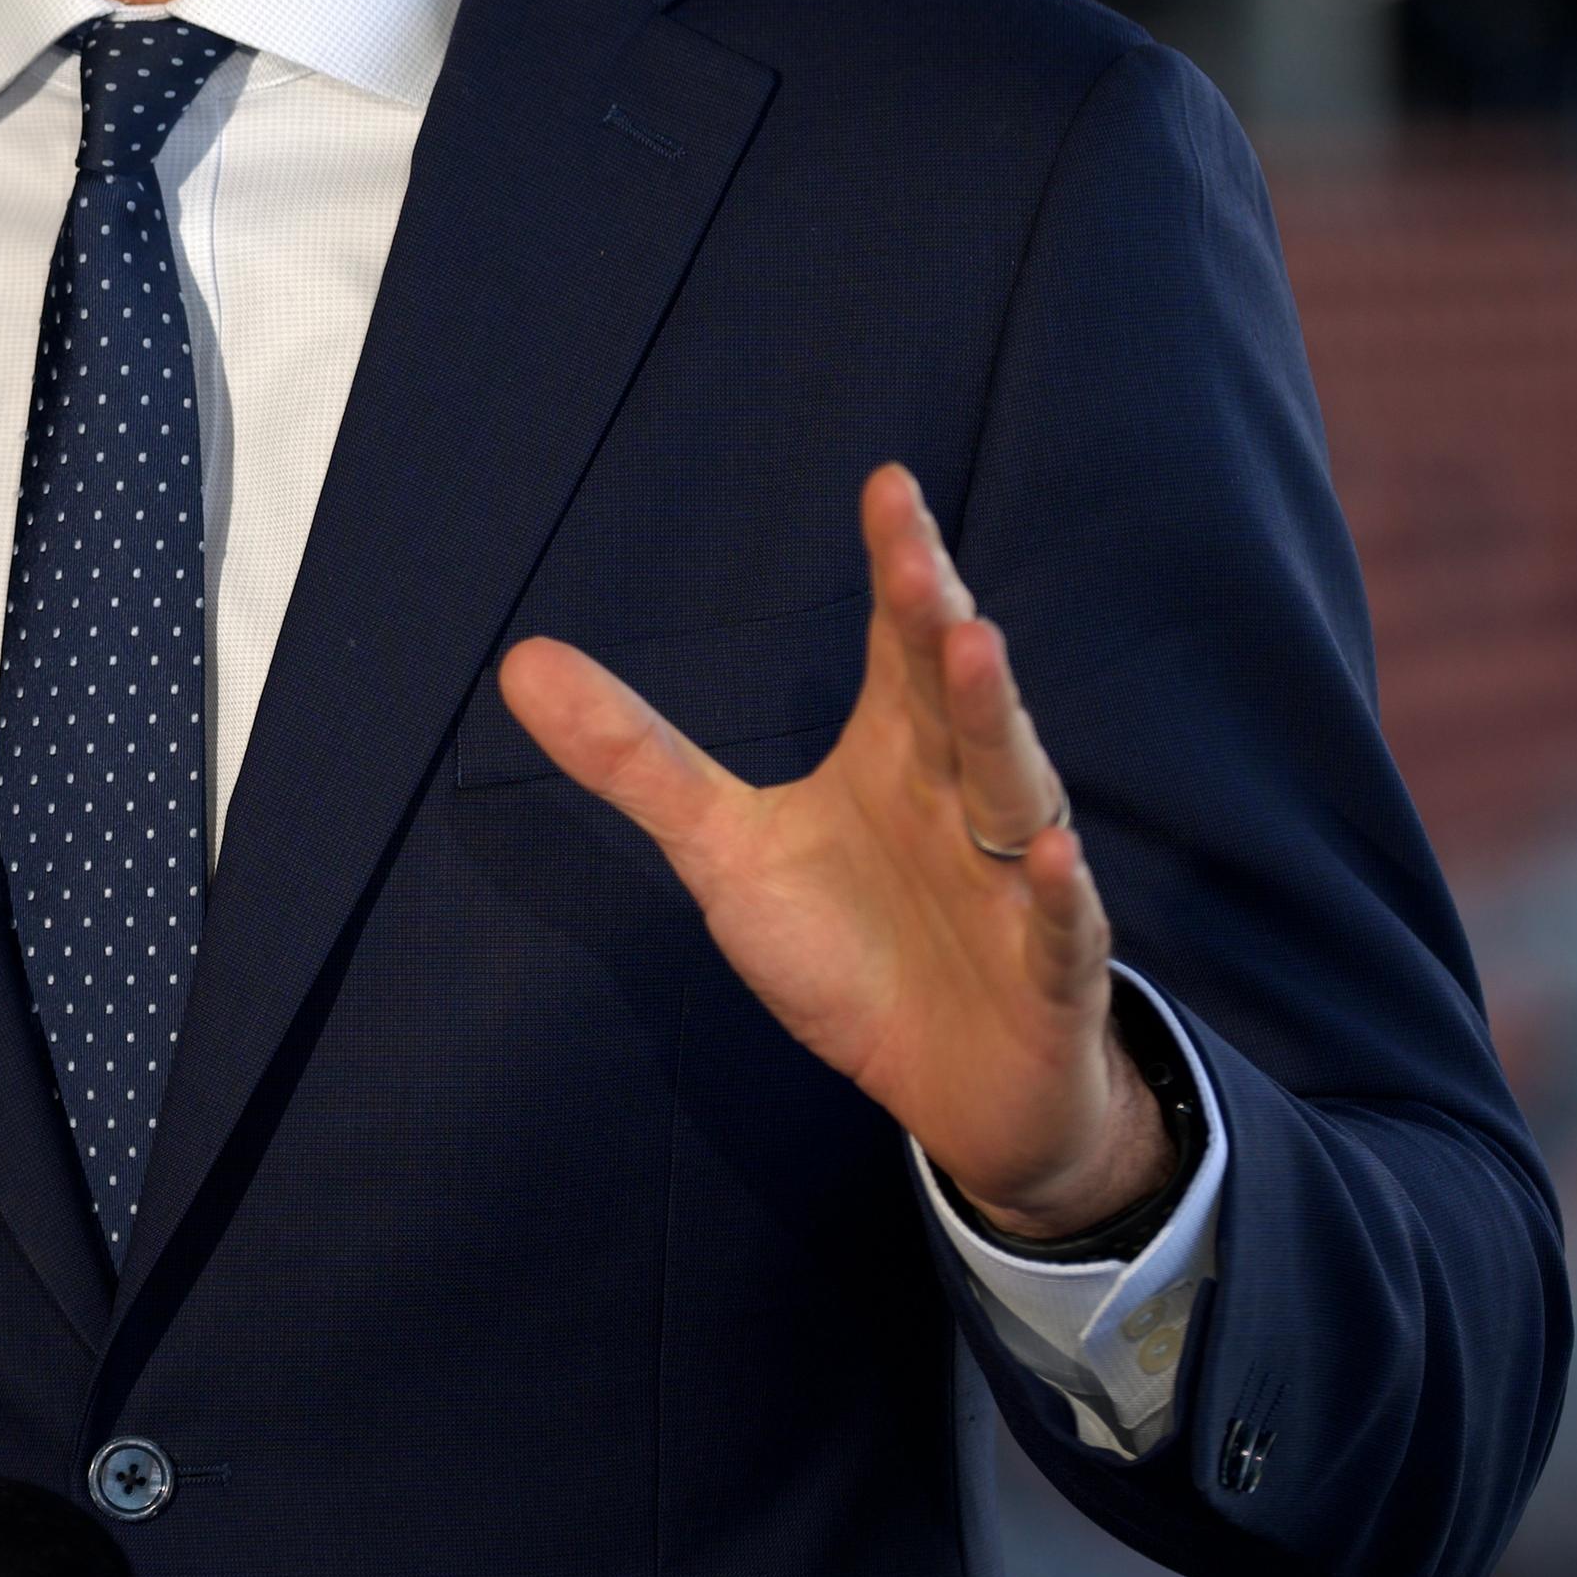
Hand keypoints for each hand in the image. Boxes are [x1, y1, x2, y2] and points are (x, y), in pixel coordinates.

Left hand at [499, 465, 1171, 1245]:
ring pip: (1011, 786)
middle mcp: (961, 796)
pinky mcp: (1047, 973)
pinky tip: (1048, 852)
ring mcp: (1013, 880)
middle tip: (917, 554)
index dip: (896, 568)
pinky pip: (1057, 927)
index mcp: (895, 754)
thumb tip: (519, 660)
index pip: (897, 645)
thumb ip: (636, 760)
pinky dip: (1054, 892)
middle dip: (937, 623)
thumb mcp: (726, 852)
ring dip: (995, 721)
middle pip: (951, 696)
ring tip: (976, 648)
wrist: (956, 1093)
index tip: (886, 482)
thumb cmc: (855, 950)